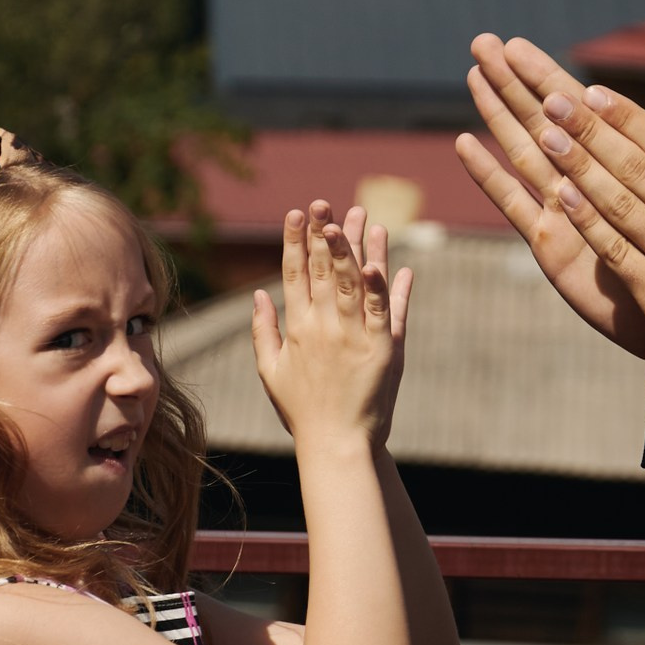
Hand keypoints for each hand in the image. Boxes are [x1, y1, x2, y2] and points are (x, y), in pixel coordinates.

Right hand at [250, 203, 414, 449]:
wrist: (337, 444)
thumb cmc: (302, 411)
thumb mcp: (271, 371)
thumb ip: (263, 330)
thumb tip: (258, 293)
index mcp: (296, 328)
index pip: (293, 273)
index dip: (294, 240)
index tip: (296, 212)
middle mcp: (323, 327)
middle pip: (323, 269)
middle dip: (323, 231)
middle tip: (324, 200)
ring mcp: (354, 336)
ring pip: (355, 281)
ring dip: (356, 246)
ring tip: (358, 214)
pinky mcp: (383, 348)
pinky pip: (386, 310)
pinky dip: (386, 285)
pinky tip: (386, 261)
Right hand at [454, 35, 644, 371]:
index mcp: (619, 164)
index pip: (578, 109)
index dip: (547, 75)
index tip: (518, 43)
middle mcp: (585, 182)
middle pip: (541, 121)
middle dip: (512, 83)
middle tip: (483, 43)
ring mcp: (564, 211)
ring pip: (524, 152)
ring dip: (497, 115)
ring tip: (472, 77)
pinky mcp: (552, 245)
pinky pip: (516, 204)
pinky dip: (491, 175)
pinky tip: (466, 145)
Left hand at [469, 35, 644, 388]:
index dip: (628, 117)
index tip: (595, 93)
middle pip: (634, 166)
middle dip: (591, 130)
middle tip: (553, 100)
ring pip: (617, 202)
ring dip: (579, 167)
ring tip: (546, 135)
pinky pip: (614, 250)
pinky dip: (587, 221)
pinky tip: (562, 196)